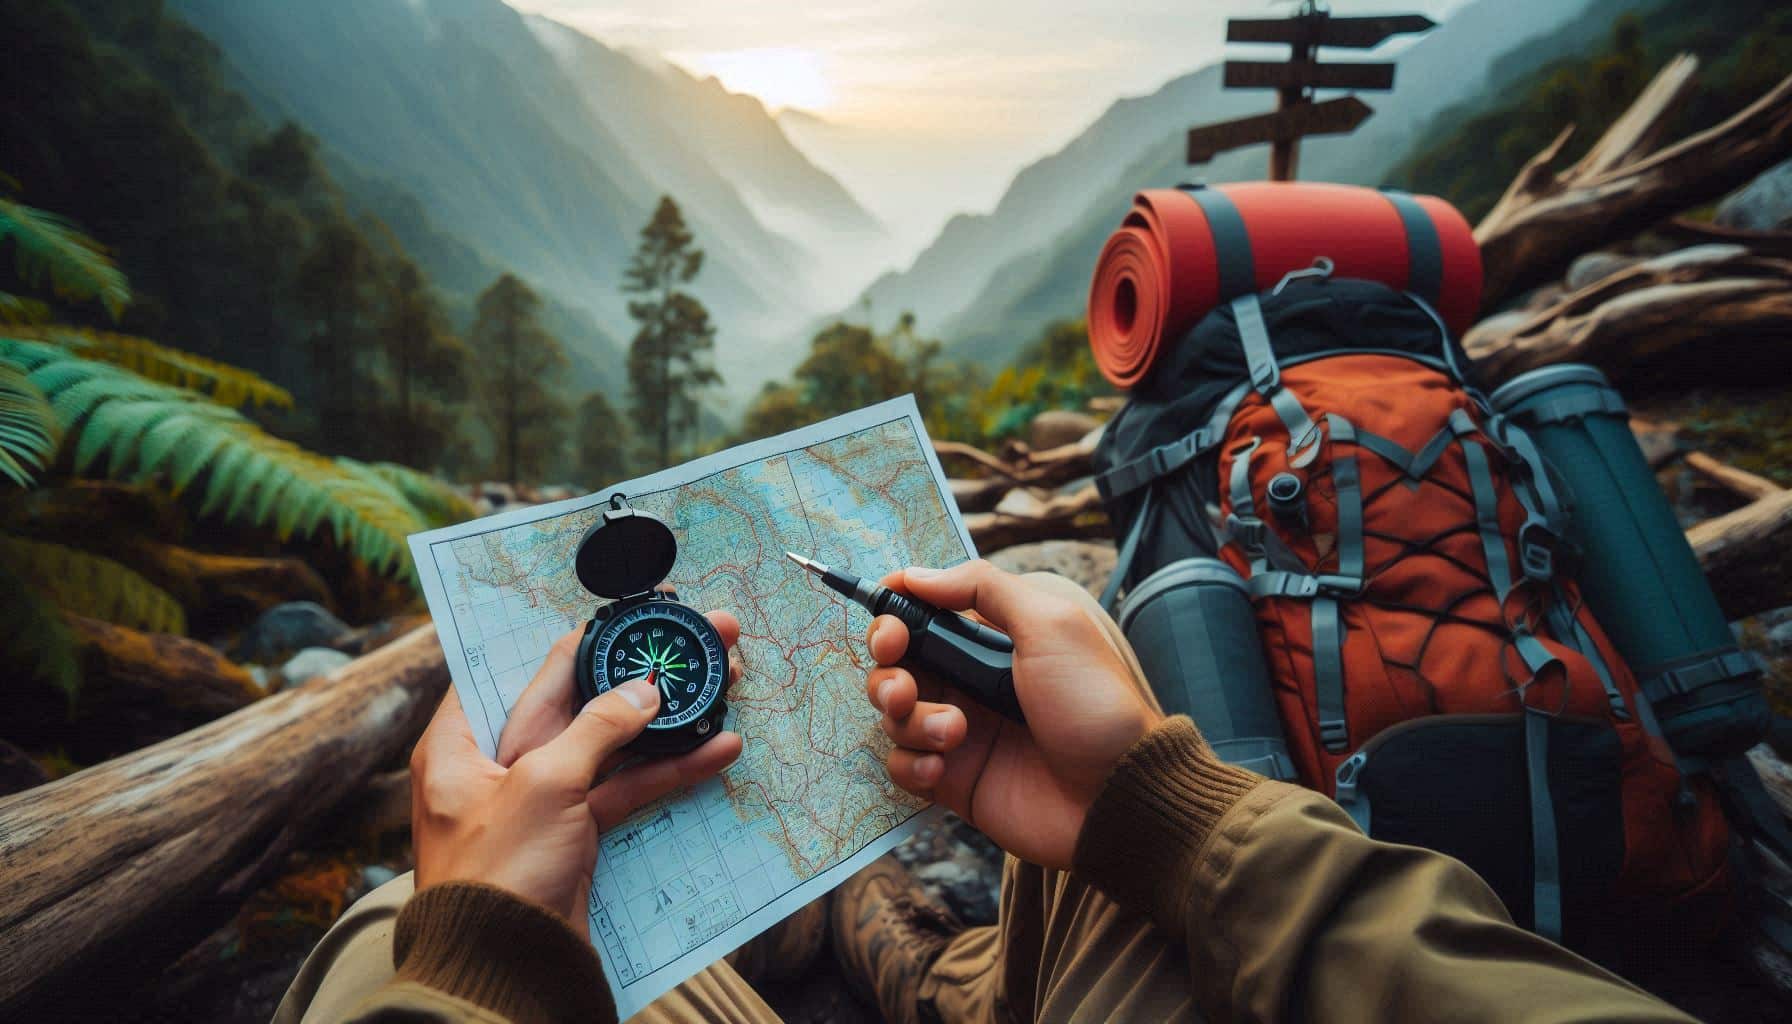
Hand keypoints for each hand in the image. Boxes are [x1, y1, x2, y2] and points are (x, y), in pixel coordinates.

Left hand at [410, 614, 744, 922]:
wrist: (503, 969)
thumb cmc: (497, 872)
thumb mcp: (545, 783)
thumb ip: (597, 728)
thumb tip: (642, 689)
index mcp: (462, 741)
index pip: (524, 669)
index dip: (580, 638)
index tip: (630, 614)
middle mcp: (496, 763)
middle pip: (576, 701)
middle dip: (638, 674)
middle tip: (693, 638)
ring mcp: (540, 800)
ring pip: (610, 745)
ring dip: (665, 721)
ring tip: (722, 684)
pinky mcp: (575, 834)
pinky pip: (624, 789)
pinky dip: (666, 772)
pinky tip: (715, 750)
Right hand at [865, 561, 1160, 868]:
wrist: (1117, 795)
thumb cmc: (1094, 705)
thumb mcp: (1051, 625)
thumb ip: (984, 588)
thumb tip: (919, 574)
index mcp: (992, 639)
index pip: (923, 613)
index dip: (894, 612)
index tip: (888, 621)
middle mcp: (968, 681)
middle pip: (895, 662)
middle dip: (886, 668)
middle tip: (904, 683)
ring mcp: (957, 731)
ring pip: (893, 713)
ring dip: (909, 718)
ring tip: (955, 731)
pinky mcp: (951, 779)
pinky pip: (902, 764)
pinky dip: (911, 763)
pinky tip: (943, 767)